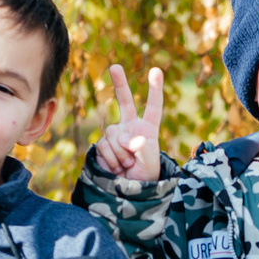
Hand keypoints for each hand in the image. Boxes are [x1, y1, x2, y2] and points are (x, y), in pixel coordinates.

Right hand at [95, 64, 163, 181]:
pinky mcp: (102, 144)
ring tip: (128, 166)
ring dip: (121, 153)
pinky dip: (111, 158)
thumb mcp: (150, 164)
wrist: (128, 192)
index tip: (156, 71)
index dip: (154, 89)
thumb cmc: (145, 177)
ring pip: (113, 133)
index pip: (153, 107)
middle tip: (114, 66)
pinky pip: (103, 145)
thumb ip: (143, 149)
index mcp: (148, 129)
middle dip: (120, 83)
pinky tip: (117, 168)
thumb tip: (132, 139)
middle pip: (124, 101)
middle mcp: (130, 127)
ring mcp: (115, 135)